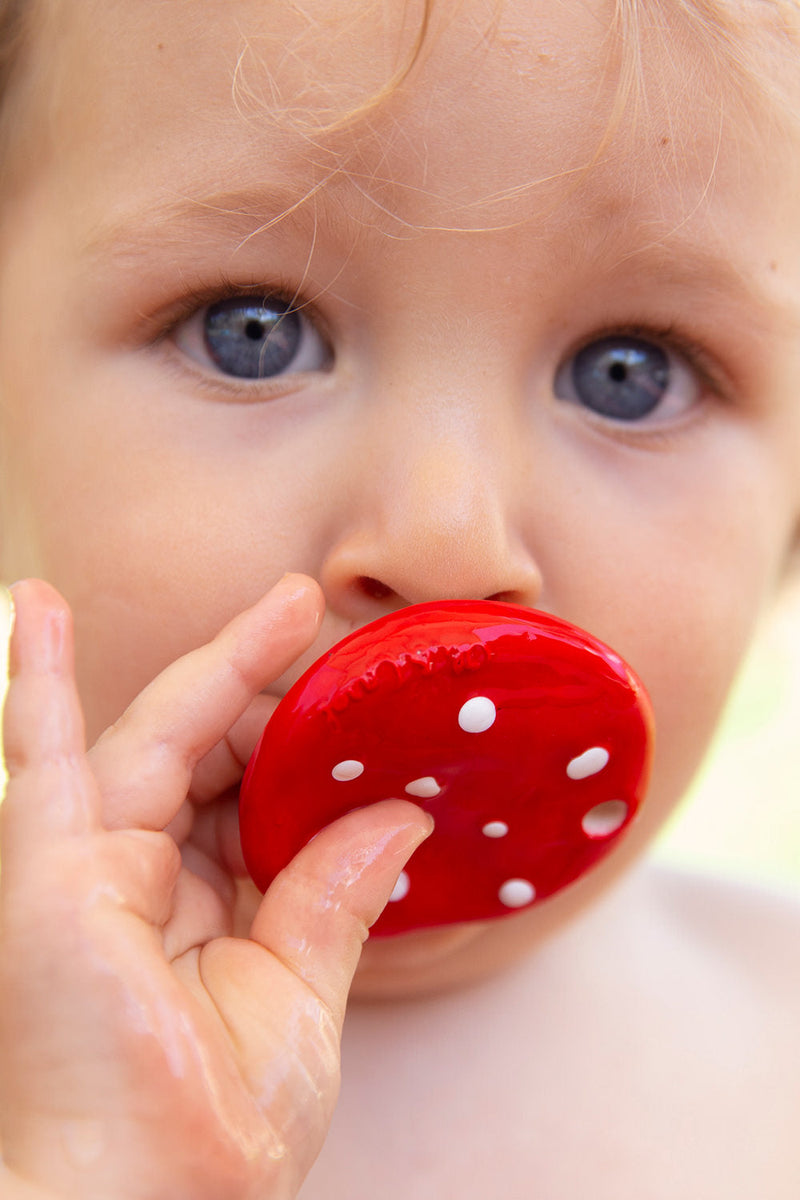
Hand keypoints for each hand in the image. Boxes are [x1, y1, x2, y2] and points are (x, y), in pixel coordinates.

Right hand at [0, 577, 430, 1199]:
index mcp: (207, 912)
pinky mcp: (50, 875)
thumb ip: (333, 901)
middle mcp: (148, 882)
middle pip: (217, 760)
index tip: (366, 707)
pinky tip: (42, 611)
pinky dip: (40, 684)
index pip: (257, 801)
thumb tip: (398, 817)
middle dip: (280, 698)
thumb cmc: (209, 1141)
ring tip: (287, 601)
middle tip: (340, 641)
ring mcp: (93, 871)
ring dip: (217, 665)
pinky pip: (42, 761)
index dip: (309, 751)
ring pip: (156, 738)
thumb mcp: (299, 1005)